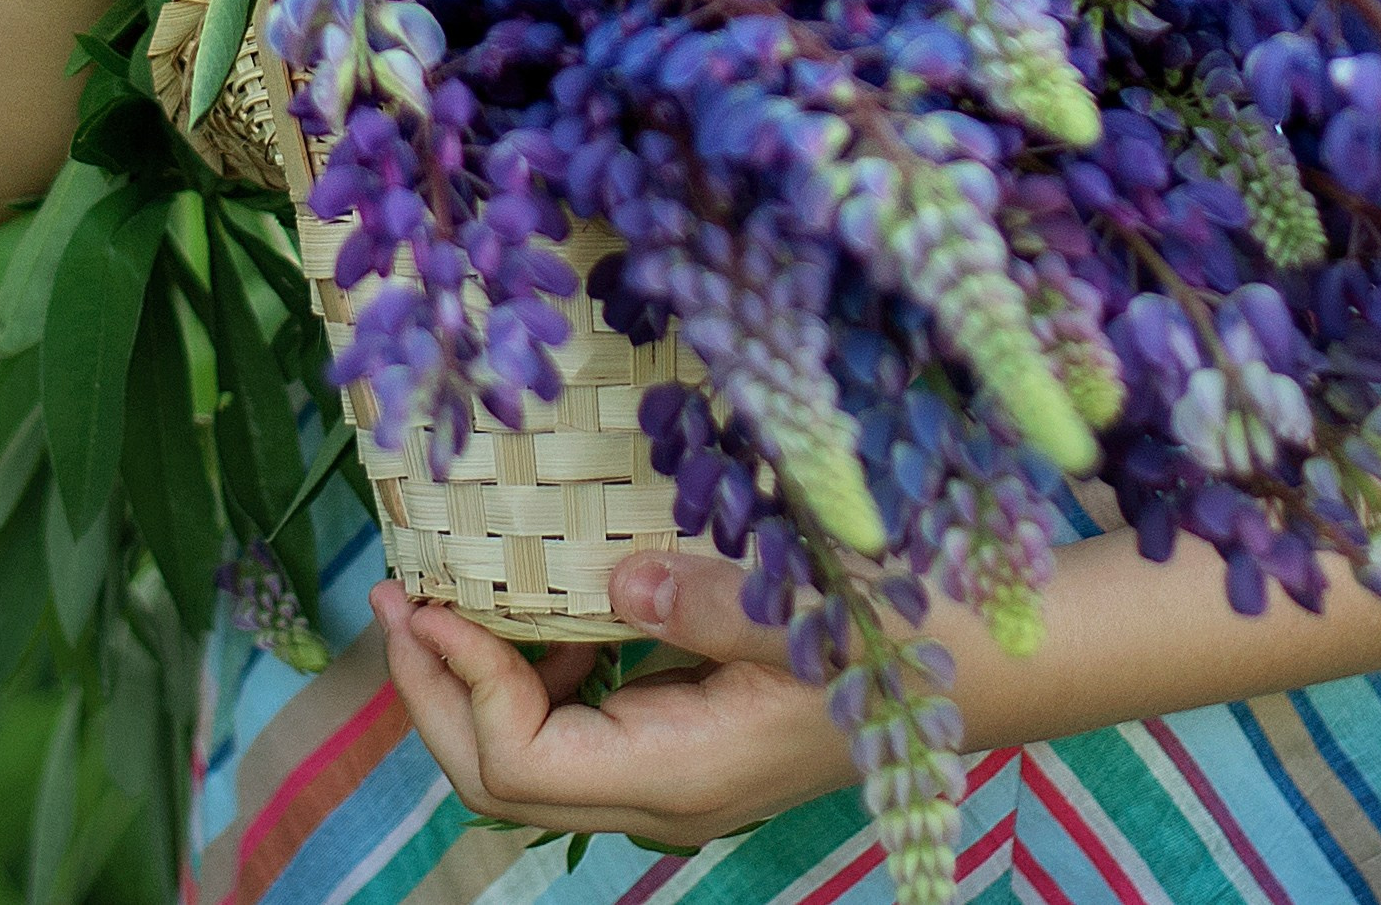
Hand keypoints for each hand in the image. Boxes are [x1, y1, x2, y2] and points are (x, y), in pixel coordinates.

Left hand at [371, 554, 852, 849]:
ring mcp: (674, 779)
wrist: (984, 667)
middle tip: (396, 606)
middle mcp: (664, 797)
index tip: (428, 602)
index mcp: (682, 775)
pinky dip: (536, 678)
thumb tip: (613, 582)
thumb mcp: (801, 610)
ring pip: (531, 763)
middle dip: (435, 696)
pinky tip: (550, 617)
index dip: (461, 685)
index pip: (519, 764)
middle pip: (501, 781)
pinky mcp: (687, 745)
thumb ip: (701, 605)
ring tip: (445, 603)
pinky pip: (578, 732)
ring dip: (475, 687)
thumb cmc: (900, 636)